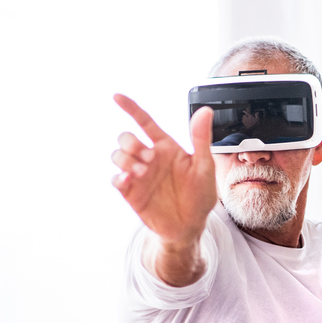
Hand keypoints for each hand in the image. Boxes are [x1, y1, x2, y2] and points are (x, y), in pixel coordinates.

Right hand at [111, 95, 216, 245]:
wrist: (191, 225)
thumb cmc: (199, 194)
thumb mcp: (204, 166)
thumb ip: (201, 138)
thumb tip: (205, 111)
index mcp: (165, 147)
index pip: (145, 122)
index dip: (130, 108)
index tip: (117, 97)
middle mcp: (149, 157)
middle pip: (126, 138)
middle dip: (132, 143)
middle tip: (149, 158)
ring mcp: (138, 174)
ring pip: (117, 155)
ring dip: (126, 159)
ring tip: (143, 171)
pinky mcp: (132, 192)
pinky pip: (116, 179)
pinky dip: (119, 177)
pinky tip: (129, 179)